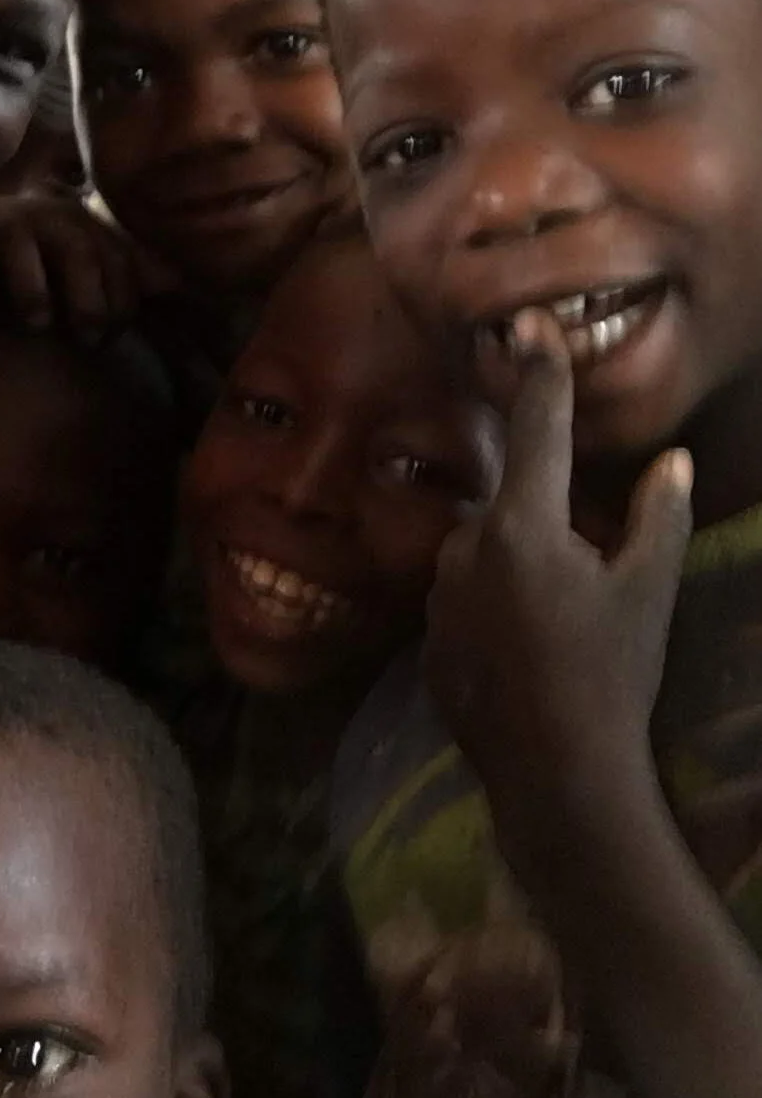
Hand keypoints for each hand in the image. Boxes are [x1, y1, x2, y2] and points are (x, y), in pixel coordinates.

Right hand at [0, 191, 157, 340]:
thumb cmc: (45, 254)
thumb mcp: (87, 256)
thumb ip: (131, 270)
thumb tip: (184, 284)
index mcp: (82, 223)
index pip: (115, 259)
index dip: (121, 301)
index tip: (112, 336)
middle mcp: (42, 217)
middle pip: (75, 251)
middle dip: (86, 298)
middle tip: (85, 338)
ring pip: (19, 254)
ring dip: (33, 293)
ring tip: (37, 324)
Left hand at [424, 308, 692, 868]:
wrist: (554, 770)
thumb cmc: (611, 673)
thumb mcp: (648, 591)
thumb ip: (657, 518)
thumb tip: (672, 460)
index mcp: (523, 524)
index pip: (536, 432)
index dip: (539, 377)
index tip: (528, 327)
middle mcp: (465, 546)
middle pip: (510, 510)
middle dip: (545, 533)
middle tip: (586, 592)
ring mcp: (438, 595)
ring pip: (483, 560)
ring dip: (516, 577)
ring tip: (559, 638)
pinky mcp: (426, 641)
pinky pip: (464, 608)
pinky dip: (494, 619)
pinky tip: (527, 660)